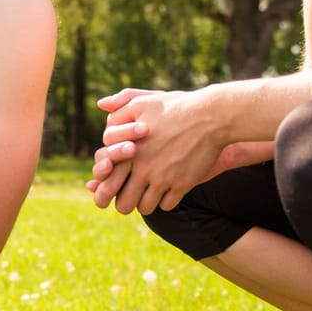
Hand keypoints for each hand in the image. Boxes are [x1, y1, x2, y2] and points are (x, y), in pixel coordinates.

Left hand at [91, 86, 233, 215]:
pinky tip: (168, 191)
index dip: (107, 191)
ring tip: (150, 194)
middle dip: (126, 202)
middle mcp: (143, 169)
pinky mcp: (182, 184)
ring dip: (146, 203)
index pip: (107, 183)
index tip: (116, 187)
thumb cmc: (175, 107)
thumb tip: (102, 104)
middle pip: (124, 204)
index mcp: (128, 152)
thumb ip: (119, 107)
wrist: (210, 116)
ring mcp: (163, 179)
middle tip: (132, 196)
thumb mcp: (143, 102)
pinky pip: (167, 206)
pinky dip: (166, 201)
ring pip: (146, 208)